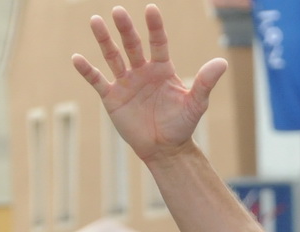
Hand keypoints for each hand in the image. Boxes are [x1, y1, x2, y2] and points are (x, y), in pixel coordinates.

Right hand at [74, 5, 227, 165]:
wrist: (165, 149)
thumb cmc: (182, 125)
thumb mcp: (196, 103)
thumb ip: (205, 82)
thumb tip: (222, 62)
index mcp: (161, 69)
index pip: (158, 43)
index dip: (154, 27)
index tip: (151, 9)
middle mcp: (142, 71)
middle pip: (132, 45)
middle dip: (125, 29)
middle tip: (118, 12)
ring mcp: (126, 82)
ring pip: (113, 56)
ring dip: (104, 40)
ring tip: (95, 21)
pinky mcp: (112, 97)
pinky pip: (97, 81)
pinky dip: (87, 70)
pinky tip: (76, 58)